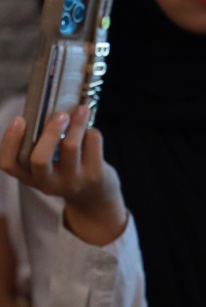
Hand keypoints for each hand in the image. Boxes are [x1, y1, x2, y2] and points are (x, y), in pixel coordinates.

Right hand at [0, 107, 127, 245]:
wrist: (95, 197)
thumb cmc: (66, 171)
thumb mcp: (48, 167)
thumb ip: (42, 146)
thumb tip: (50, 109)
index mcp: (29, 177)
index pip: (8, 164)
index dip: (10, 141)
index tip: (20, 119)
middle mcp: (48, 183)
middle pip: (39, 158)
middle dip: (50, 132)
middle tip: (60, 114)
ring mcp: (72, 181)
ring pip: (71, 146)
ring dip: (77, 123)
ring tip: (82, 110)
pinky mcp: (95, 176)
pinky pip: (92, 144)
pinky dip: (92, 132)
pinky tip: (90, 132)